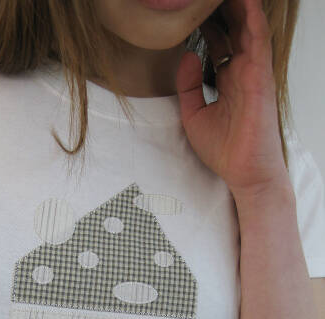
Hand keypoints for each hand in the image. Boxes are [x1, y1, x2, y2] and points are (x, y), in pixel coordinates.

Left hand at [175, 0, 288, 198]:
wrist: (245, 173)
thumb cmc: (225, 150)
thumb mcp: (194, 116)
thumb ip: (188, 87)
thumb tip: (186, 56)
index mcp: (227, 79)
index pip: (218, 42)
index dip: (206, 23)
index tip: (191, 10)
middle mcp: (242, 71)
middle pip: (232, 29)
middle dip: (221, 8)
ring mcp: (253, 73)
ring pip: (247, 28)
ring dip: (238, 6)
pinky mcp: (260, 78)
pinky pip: (258, 41)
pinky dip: (252, 19)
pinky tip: (245, 2)